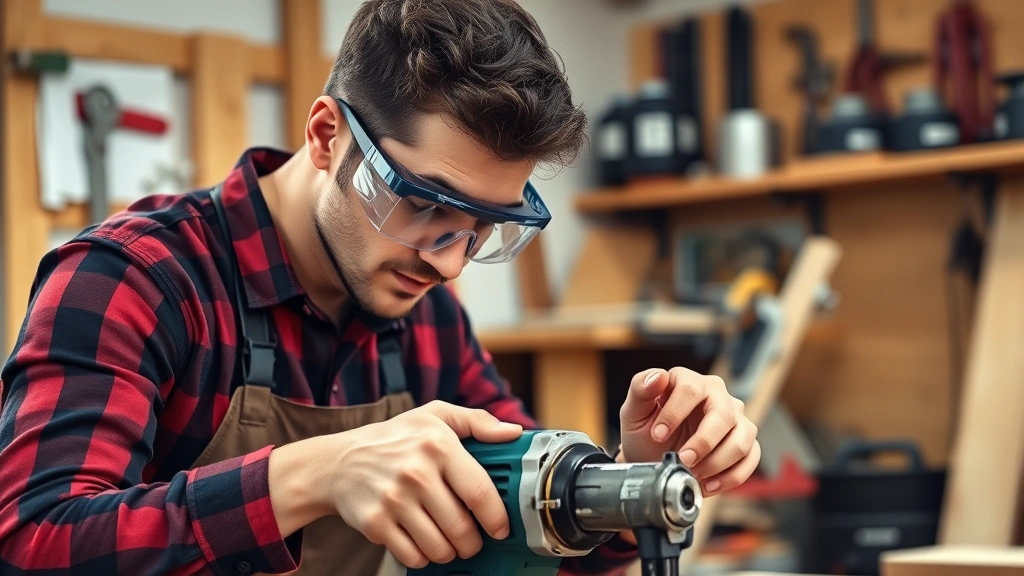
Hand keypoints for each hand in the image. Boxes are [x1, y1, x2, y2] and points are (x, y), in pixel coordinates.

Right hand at [327, 400, 522, 567]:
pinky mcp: (376, 523)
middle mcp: (416, 472)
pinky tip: (422, 542)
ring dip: (449, 552)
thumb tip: (513, 433)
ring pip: (439, 548)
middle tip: (472, 540)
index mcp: (437, 445)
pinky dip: (423, 557)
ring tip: (448, 542)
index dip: (497, 518)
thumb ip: (477, 422)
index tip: (500, 528)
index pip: (479, 492)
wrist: (339, 462)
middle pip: (462, 528)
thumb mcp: (435, 416)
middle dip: (473, 542)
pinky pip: (413, 556)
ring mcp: (394, 500)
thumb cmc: (395, 439)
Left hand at [618, 367, 759, 497]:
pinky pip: (751, 458)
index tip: (657, 436)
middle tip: (684, 460)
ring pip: (742, 437)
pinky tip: (709, 484)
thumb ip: (640, 389)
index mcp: (689, 381)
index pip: (690, 389)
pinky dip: (731, 476)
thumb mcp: (633, 413)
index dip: (674, 414)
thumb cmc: (644, 432)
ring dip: (718, 462)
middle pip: (723, 414)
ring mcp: (735, 418)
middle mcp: (717, 395)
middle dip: (703, 442)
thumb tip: (658, 376)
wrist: (652, 459)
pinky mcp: (746, 442)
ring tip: (694, 474)